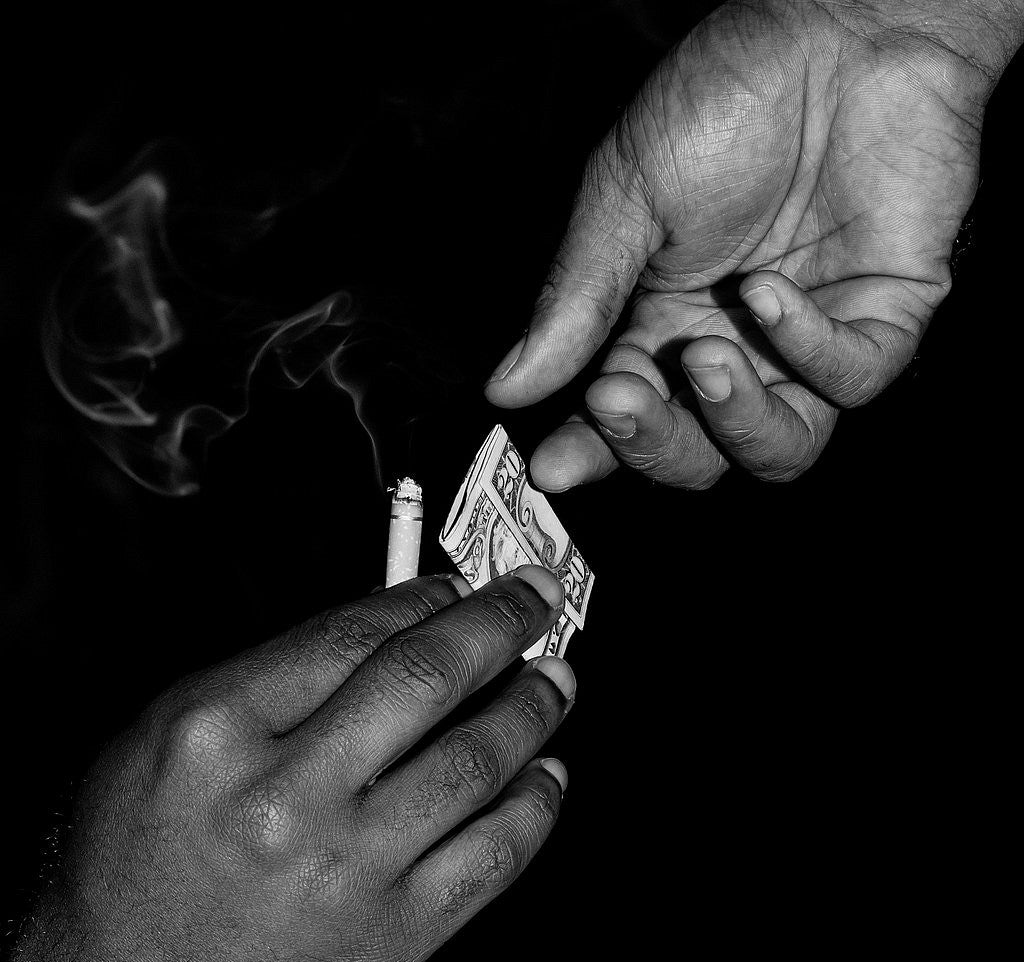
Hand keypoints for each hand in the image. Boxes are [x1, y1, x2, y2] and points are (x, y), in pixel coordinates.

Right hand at [0, 567, 572, 961]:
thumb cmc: (130, 885)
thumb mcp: (155, 749)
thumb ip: (263, 685)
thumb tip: (377, 631)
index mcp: (214, 736)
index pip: (348, 635)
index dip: (419, 598)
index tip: (452, 585)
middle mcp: (285, 801)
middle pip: (426, 680)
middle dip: (500, 624)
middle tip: (534, 600)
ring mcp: (349, 875)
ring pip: (476, 762)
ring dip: (532, 708)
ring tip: (554, 681)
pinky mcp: (396, 940)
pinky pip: (496, 856)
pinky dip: (536, 806)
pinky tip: (547, 777)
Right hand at [485, 0, 1020, 488]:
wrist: (838, 26)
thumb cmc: (728, 96)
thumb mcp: (627, 197)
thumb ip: (576, 300)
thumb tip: (508, 386)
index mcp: (664, 326)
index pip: (627, 421)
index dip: (592, 453)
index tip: (552, 465)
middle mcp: (735, 350)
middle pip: (699, 456)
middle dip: (655, 442)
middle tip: (620, 394)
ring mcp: (810, 344)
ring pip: (780, 448)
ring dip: (736, 422)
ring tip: (707, 356)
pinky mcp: (884, 319)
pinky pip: (852, 380)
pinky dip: (808, 348)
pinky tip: (769, 290)